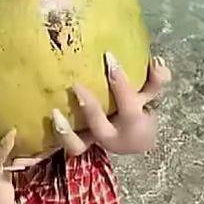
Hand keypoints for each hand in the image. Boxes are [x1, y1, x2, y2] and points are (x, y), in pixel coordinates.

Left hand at [48, 54, 171, 156]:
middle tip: (76, 85)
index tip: (109, 57)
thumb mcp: (151, 94)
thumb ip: (156, 78)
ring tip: (54, 113)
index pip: (128, 104)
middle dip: (89, 107)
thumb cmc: (140, 108)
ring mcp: (94, 142)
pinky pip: (67, 144)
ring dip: (65, 132)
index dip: (120, 82)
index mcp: (132, 122)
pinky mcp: (80, 144)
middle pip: (100, 125)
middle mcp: (112, 135)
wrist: (135, 140)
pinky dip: (58, 135)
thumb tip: (156, 61)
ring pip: (77, 145)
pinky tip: (47, 117)